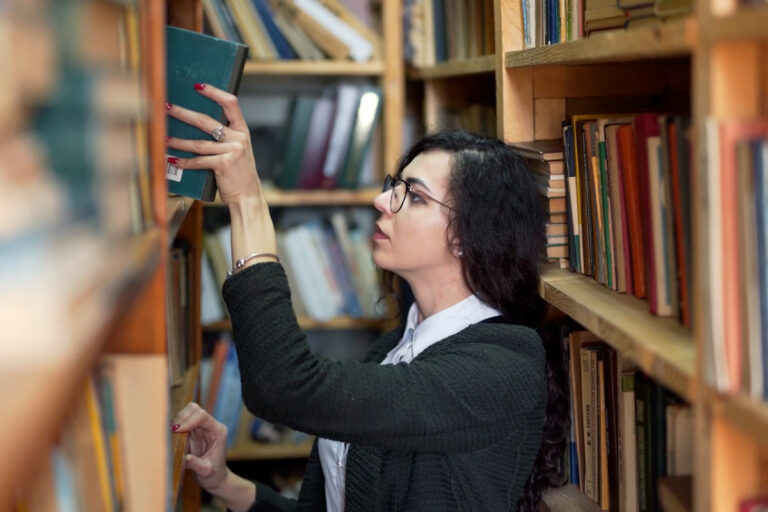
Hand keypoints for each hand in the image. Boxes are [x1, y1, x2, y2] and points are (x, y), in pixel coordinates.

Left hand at [165, 83, 262, 204]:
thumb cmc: (238, 174)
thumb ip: (225, 138)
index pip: (230, 103)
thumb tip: (197, 124)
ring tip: (164, 138)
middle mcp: (239, 138)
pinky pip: (199, 161)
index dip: (214, 92)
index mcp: (243, 131)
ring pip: (198, 143)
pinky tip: (172, 160)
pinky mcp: (224, 164)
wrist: (248, 196)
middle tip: (167, 108)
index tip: (197, 86)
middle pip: (206, 121)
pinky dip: (184, 162)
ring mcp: (232, 150)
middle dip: (183, 114)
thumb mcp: (238, 151)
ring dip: (178, 141)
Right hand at [172, 402, 229, 492]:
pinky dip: (175, 426)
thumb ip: (196, 464)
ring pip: (187, 413)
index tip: (177, 431)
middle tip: (172, 432)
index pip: (202, 416)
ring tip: (171, 435)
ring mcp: (201, 428)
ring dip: (177, 422)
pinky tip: (172, 437)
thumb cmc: (214, 475)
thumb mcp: (206, 472)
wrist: (216, 478)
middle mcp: (210, 426)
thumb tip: (184, 458)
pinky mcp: (193, 432)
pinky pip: (182, 422)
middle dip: (181, 419)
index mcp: (218, 431)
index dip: (188, 421)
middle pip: (194, 410)